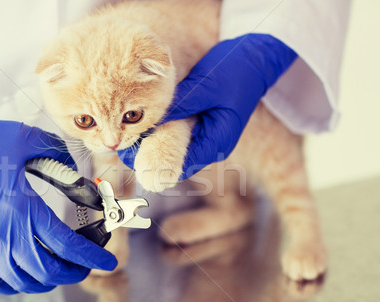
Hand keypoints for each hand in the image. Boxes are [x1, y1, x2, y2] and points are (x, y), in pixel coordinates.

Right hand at [0, 100, 116, 293]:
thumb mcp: (23, 139)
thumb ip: (58, 154)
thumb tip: (78, 173)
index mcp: (20, 209)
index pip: (66, 245)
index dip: (93, 256)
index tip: (109, 259)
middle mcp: (1, 236)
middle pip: (48, 271)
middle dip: (74, 270)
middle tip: (86, 261)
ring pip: (24, 282)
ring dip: (49, 278)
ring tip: (60, 265)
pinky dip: (18, 282)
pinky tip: (28, 270)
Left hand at [119, 34, 296, 178]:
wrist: (256, 57)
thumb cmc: (235, 71)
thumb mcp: (205, 86)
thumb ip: (180, 105)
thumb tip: (151, 120)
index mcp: (217, 143)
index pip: (180, 166)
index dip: (152, 164)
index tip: (129, 155)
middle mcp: (212, 145)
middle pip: (175, 161)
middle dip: (149, 156)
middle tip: (123, 146)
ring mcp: (208, 136)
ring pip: (175, 149)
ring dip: (154, 144)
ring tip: (129, 136)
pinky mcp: (202, 124)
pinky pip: (179, 135)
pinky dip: (163, 131)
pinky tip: (145, 125)